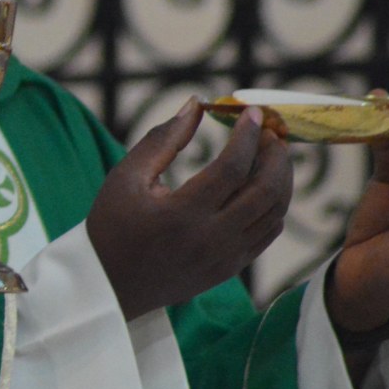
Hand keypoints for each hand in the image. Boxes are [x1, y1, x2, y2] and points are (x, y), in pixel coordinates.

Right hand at [87, 97, 293, 320]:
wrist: (108, 284)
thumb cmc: (111, 225)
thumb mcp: (126, 177)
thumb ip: (162, 139)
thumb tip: (194, 105)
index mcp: (181, 215)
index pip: (232, 167)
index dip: (247, 136)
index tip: (252, 113)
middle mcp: (210, 239)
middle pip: (266, 190)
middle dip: (275, 155)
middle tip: (269, 132)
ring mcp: (224, 258)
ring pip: (275, 212)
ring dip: (281, 178)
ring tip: (270, 155)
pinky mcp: (229, 269)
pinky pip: (267, 233)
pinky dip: (274, 205)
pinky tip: (262, 186)